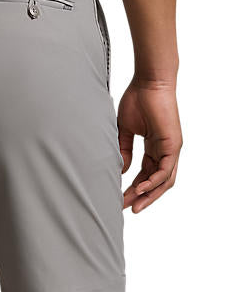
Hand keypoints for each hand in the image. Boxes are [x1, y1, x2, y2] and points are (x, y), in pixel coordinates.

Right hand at [117, 78, 181, 212]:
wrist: (149, 82)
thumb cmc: (137, 100)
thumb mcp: (124, 130)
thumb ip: (124, 150)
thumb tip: (123, 170)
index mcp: (154, 147)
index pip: (145, 174)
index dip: (133, 188)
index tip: (119, 199)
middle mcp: (164, 150)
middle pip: (155, 182)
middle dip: (141, 197)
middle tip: (125, 208)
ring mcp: (170, 149)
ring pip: (163, 181)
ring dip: (148, 195)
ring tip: (133, 205)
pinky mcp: (172, 145)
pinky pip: (164, 170)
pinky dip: (152, 182)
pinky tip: (139, 189)